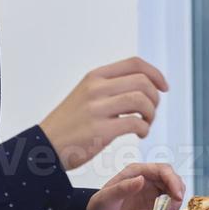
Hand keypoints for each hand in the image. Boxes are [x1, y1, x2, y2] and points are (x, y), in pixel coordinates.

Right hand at [40, 58, 168, 169]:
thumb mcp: (85, 95)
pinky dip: (144, 129)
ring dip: (151, 114)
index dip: (155, 73)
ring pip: (141, 100)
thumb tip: (142, 84)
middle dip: (155, 98)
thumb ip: (109, 87)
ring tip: (145, 124)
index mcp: (95, 76)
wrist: (44, 146)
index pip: (135, 63)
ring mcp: (97, 108)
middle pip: (143, 81)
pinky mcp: (100, 130)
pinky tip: (139, 134)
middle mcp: (96, 88)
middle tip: (151, 112)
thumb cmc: (70, 124)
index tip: (164, 87)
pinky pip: (135, 123)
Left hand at [86, 163, 185, 209]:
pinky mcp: (154, 205)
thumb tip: (141, 179)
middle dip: (177, 192)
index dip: (173, 180)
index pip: (162, 169)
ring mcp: (151, 192)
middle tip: (172, 209)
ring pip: (174, 191)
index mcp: (136, 172)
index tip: (177, 195)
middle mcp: (146, 179)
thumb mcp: (105, 198)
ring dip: (175, 202)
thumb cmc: (99, 207)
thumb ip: (122, 188)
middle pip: (172, 179)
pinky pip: (170, 204)